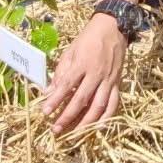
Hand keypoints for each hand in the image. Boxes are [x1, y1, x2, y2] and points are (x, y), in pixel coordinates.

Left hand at [41, 13, 126, 133]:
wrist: (113, 28)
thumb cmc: (89, 38)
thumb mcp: (70, 51)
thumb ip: (61, 72)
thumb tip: (49, 92)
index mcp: (82, 63)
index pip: (66, 86)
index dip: (55, 100)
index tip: (45, 112)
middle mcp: (96, 73)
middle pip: (81, 99)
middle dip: (68, 116)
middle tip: (56, 129)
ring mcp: (109, 80)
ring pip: (99, 106)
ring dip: (87, 122)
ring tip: (75, 134)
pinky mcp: (117, 83)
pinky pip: (113, 103)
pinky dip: (107, 117)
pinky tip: (98, 127)